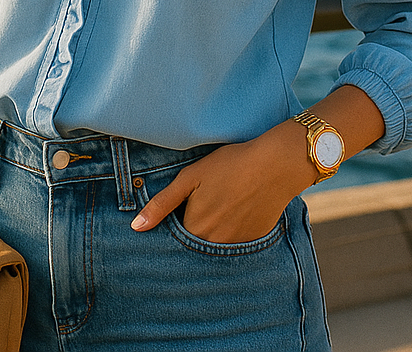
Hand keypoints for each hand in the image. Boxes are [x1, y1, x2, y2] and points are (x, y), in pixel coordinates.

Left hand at [130, 124, 316, 243]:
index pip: (174, 235)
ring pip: (214, 244)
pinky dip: (232, 230)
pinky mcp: (254, 241)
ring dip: (212, 230)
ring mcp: (236, 246)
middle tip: (206, 200)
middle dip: (193, 225)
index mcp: (195, 228)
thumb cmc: (229, 165)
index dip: (176, 218)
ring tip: (222, 202)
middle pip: (194, 241)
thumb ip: (162, 204)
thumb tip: (136, 227)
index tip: (184, 203)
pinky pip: (235, 243)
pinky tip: (237, 207)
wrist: (275, 165)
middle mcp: (214, 244)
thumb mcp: (190, 178)